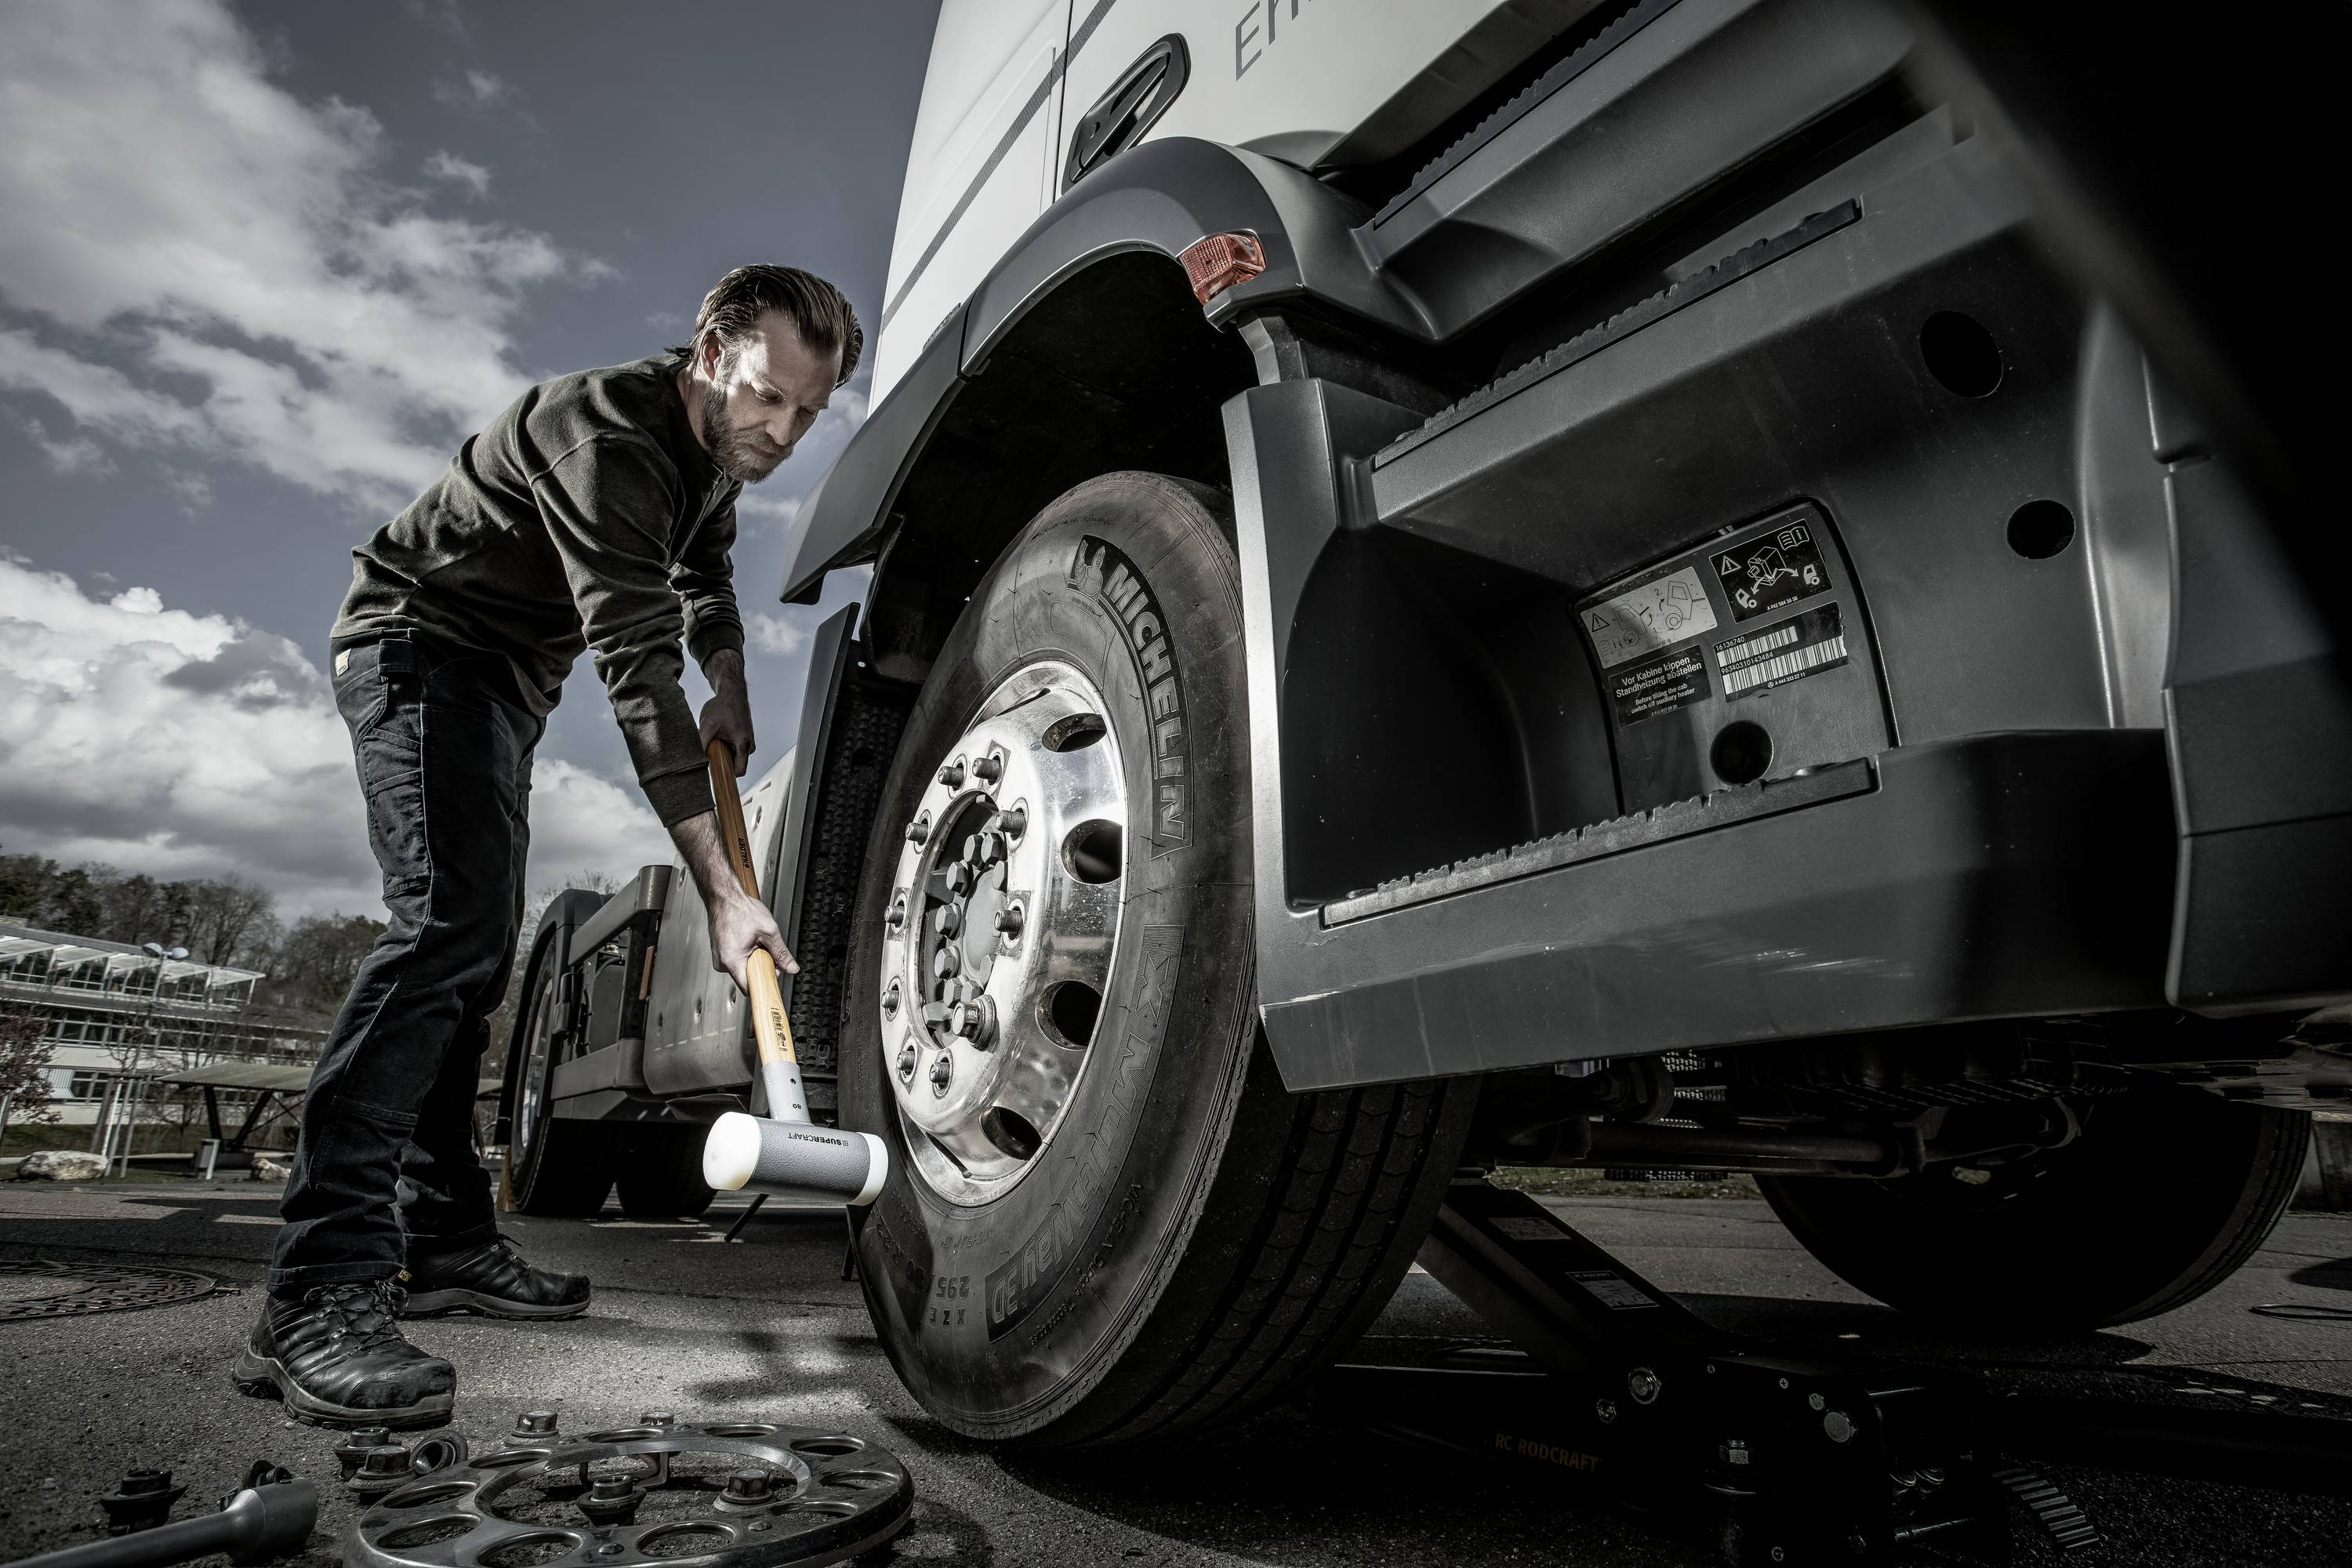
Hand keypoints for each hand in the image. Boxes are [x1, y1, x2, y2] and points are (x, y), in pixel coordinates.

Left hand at [698, 648, 753, 775]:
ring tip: (715, 739)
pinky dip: (725, 746)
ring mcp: (748, 742)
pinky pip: (734, 750)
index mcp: (743, 744)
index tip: (715, 777)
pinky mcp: (744, 739)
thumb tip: (695, 761)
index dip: (727, 777)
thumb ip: (702, 744)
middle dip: (722, 762)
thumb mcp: (707, 725)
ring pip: (733, 757)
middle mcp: (749, 746)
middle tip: (710, 752)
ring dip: (723, 753)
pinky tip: (718, 736)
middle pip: (735, 765)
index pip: (738, 772)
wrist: (731, 693)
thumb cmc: (722, 707)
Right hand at [707, 886, 797, 992]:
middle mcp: (721, 963)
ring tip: (754, 940)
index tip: (772, 976)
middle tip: (765, 949)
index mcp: (732, 961)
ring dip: (753, 958)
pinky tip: (746, 939)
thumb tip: (791, 967)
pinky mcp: (719, 953)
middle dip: (760, 967)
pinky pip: (736, 960)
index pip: (749, 988)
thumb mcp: (768, 931)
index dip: (765, 983)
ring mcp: (719, 958)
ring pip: (742, 968)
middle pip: (747, 977)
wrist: (724, 897)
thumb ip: (781, 953)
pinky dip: (745, 953)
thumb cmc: (740, 909)